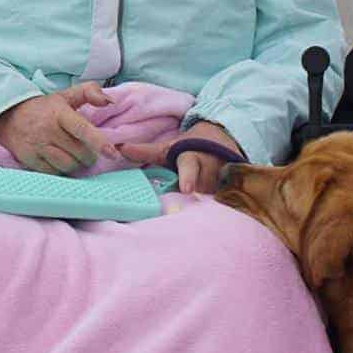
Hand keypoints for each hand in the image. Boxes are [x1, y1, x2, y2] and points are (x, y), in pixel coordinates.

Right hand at [0, 83, 119, 172]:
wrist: (8, 116)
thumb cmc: (45, 108)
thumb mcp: (66, 95)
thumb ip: (90, 92)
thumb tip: (110, 101)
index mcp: (59, 113)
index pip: (82, 129)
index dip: (99, 142)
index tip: (112, 153)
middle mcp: (48, 130)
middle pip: (79, 153)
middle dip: (88, 156)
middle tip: (87, 151)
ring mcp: (37, 146)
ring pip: (68, 165)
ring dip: (75, 164)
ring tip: (73, 155)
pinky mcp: (29, 159)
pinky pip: (54, 172)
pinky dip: (60, 169)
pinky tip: (58, 160)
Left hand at [119, 120, 242, 195]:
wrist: (221, 138)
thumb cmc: (188, 146)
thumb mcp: (167, 148)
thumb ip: (145, 151)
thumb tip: (118, 148)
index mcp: (192, 157)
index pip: (190, 167)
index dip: (188, 178)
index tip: (186, 189)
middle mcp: (210, 167)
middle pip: (203, 187)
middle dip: (198, 192)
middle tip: (193, 199)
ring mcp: (224, 178)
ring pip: (214, 196)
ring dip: (207, 202)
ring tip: (201, 205)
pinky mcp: (234, 186)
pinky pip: (227, 201)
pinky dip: (219, 207)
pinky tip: (215, 213)